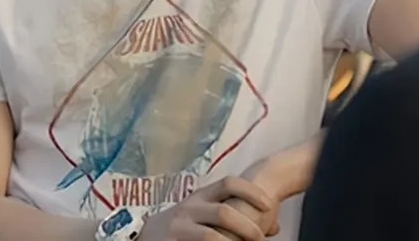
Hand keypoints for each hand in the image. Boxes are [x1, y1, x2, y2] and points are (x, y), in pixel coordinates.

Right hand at [139, 176, 277, 240]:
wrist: (143, 234)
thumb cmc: (185, 224)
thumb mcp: (206, 214)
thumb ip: (236, 215)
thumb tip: (275, 227)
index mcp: (202, 195)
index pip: (228, 183)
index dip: (251, 191)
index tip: (269, 204)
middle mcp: (191, 207)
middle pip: (224, 212)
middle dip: (246, 227)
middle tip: (260, 238)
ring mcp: (179, 226)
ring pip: (210, 235)